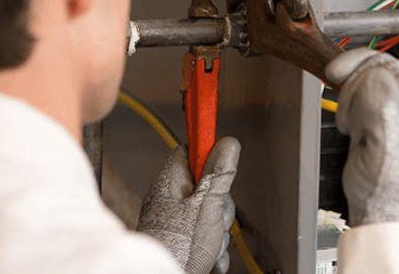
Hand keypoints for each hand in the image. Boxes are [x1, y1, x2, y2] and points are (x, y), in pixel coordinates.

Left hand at [138, 137, 240, 273]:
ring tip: (209, 240)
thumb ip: (219, 173)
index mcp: (171, 183)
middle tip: (215, 215)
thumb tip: (227, 143)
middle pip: (208, 186)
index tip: (223, 161)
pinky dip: (214, 246)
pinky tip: (210, 254)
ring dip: (219, 229)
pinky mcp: (183, 241)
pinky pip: (208, 235)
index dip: (209, 154)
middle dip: (221, 203)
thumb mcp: (207, 204)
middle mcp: (171, 200)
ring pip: (212, 213)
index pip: (190, 152)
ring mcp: (176, 222)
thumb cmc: (177, 246)